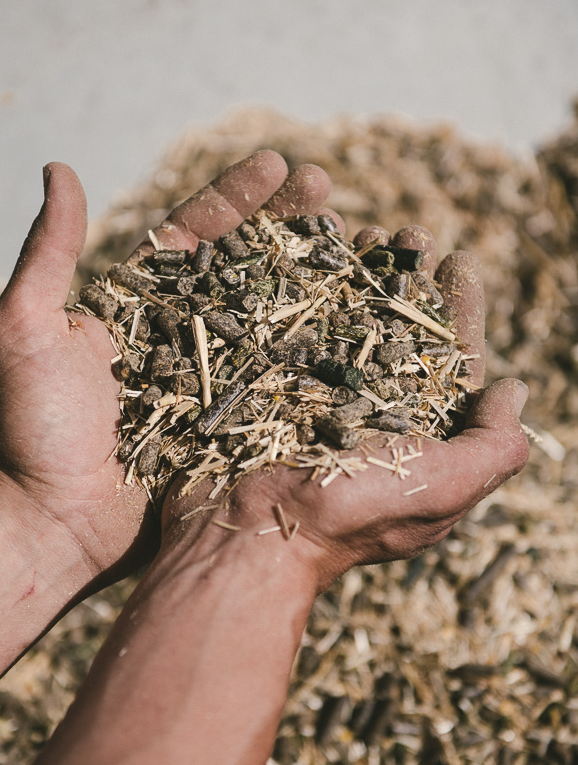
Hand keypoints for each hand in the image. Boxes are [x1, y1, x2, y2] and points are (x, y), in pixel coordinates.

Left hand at [0, 153, 341, 589]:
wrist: (55, 524)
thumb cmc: (34, 430)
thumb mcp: (29, 332)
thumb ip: (49, 255)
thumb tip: (57, 167)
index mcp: (139, 306)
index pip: (195, 236)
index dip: (237, 199)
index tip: (279, 166)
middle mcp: (183, 337)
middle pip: (246, 269)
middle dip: (289, 228)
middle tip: (331, 194)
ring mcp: (213, 382)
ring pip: (274, 322)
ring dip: (315, 283)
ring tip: (360, 248)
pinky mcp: (234, 429)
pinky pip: (282, 386)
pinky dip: (318, 357)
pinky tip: (359, 330)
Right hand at [162, 225, 529, 588]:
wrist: (250, 536)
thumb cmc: (350, 516)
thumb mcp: (444, 486)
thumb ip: (492, 446)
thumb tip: (515, 391)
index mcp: (416, 439)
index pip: (448, 365)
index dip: (459, 314)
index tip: (459, 263)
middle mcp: (369, 416)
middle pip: (395, 333)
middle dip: (406, 280)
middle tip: (408, 231)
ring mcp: (315, 399)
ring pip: (344, 322)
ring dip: (358, 274)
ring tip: (362, 228)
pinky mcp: (268, 388)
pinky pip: (290, 326)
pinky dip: (301, 287)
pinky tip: (305, 250)